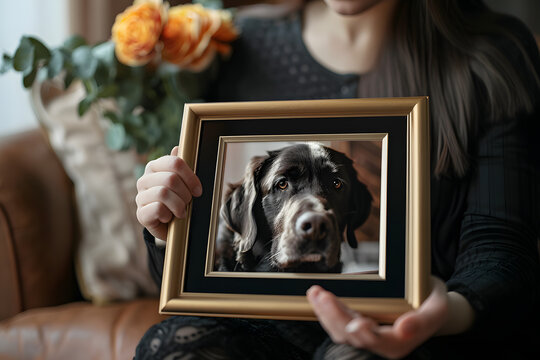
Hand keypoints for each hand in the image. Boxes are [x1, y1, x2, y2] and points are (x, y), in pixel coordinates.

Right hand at [136, 147, 202, 239]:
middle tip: (188, 202)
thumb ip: (181, 167)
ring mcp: (140, 196)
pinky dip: (169, 215)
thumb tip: (177, 147)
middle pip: (171, 179)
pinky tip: (169, 218)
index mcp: (155, 167)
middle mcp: (144, 179)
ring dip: (179, 205)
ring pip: (163, 193)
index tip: (198, 190)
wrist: (172, 227)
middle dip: (185, 193)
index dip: (190, 176)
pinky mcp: (140, 213)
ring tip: (181, 212)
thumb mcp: (184, 183)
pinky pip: (158, 208)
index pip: (174, 162)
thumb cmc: (179, 201)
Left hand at [306, 276, 448, 358]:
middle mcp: (378, 343)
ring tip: (315, 293)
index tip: (355, 323)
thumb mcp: (436, 310)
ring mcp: (366, 334)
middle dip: (334, 316)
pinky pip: (337, 321)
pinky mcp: (357, 324)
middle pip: (351, 335)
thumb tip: (404, 329)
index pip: (375, 341)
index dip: (363, 333)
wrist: (428, 304)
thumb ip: (422, 321)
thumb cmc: (432, 305)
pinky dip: (325, 309)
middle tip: (322, 296)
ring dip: (324, 312)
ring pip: (339, 329)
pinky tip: (317, 296)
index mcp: (397, 344)